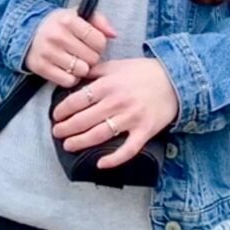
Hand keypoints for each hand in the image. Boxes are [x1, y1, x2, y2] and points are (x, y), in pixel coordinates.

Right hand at [24, 10, 116, 86]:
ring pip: (82, 71)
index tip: (92, 44)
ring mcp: (48, 52)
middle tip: (84, 54)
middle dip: (91, 57)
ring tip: (76, 61)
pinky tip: (68, 70)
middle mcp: (57, 35)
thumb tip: (113, 34)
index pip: (99, 41)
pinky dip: (71, 78)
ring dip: (82, 69)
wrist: (27, 33)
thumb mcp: (77, 15)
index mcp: (68, 20)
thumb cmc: (58, 25)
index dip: (100, 45)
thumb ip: (99, 20)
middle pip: (92, 58)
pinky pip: (68, 81)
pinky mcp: (41, 67)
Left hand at [51, 58, 178, 169]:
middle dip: (67, 128)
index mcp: (107, 85)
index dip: (63, 110)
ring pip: (100, 134)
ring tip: (68, 145)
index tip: (55, 116)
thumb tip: (75, 76)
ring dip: (81, 142)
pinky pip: (128, 149)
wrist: (174, 80)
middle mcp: (117, 102)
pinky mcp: (144, 131)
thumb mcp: (116, 65)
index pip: (77, 100)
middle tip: (56, 133)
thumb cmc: (142, 72)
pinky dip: (114, 159)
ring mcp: (131, 118)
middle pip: (84, 119)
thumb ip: (95, 71)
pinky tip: (100, 164)